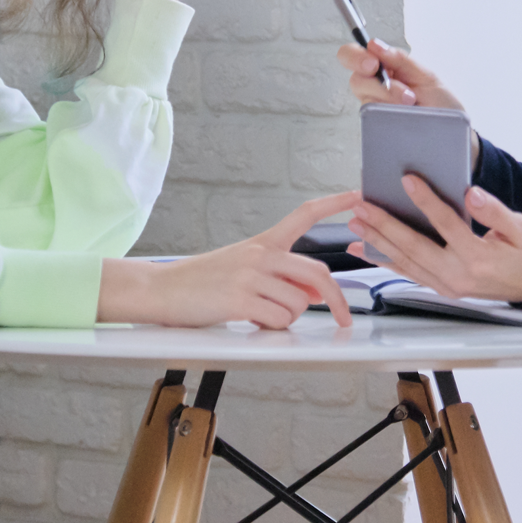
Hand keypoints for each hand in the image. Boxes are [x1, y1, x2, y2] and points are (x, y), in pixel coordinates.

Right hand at [98, 192, 356, 328]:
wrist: (162, 290)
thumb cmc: (203, 282)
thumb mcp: (243, 268)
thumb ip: (280, 275)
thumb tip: (315, 293)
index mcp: (263, 242)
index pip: (303, 214)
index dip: (334, 203)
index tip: (359, 195)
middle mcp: (260, 253)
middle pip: (317, 274)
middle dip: (338, 300)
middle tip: (344, 319)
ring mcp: (250, 275)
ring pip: (299, 304)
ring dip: (289, 318)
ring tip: (262, 315)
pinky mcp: (240, 299)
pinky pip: (278, 319)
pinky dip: (271, 327)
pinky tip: (251, 321)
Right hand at [337, 40, 479, 168]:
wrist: (452, 133)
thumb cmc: (440, 103)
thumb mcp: (425, 75)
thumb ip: (400, 59)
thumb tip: (374, 45)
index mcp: (382, 69)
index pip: (352, 56)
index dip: (355, 57)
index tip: (373, 63)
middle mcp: (374, 88)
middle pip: (356, 80)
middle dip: (378, 84)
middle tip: (403, 91)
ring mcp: (375, 110)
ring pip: (366, 101)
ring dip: (390, 100)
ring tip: (412, 104)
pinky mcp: (377, 128)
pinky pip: (373, 120)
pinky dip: (390, 115)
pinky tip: (404, 116)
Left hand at [345, 178, 521, 303]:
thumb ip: (496, 213)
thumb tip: (472, 194)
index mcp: (480, 258)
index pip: (448, 225)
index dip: (426, 201)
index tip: (407, 180)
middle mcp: (459, 276)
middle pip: (415, 246)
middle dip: (385, 225)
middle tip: (361, 206)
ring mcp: (447, 285)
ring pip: (406, 261)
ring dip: (377, 241)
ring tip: (355, 223)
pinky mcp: (440, 288)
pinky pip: (407, 272)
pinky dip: (383, 260)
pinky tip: (362, 249)